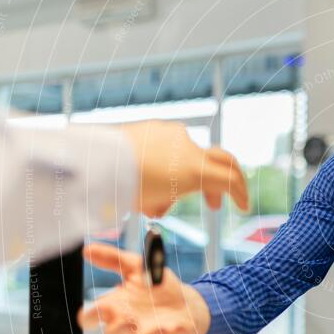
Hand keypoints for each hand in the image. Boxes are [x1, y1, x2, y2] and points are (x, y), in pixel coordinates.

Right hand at [77, 243, 210, 333]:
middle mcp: (127, 324)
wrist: (186, 300)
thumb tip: (86, 249)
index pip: (91, 318)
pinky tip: (175, 327)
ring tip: (151, 325)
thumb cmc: (155, 286)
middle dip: (117, 330)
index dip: (88, 317)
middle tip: (127, 320)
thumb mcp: (135, 266)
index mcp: (115, 306)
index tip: (95, 310)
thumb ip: (112, 259)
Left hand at [120, 120, 248, 216]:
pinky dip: (168, 163)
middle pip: (223, 161)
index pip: (231, 179)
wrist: (91, 160)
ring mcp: (172, 133)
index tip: (243, 206)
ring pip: (191, 156)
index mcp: (194, 170)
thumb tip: (161, 203)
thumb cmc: (120, 187)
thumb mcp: (148, 203)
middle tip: (213, 204)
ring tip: (158, 199)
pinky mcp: (154, 126)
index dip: (241, 194)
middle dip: (223, 183)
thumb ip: (165, 201)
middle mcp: (188, 147)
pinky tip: (147, 176)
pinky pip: (171, 145)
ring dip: (186, 177)